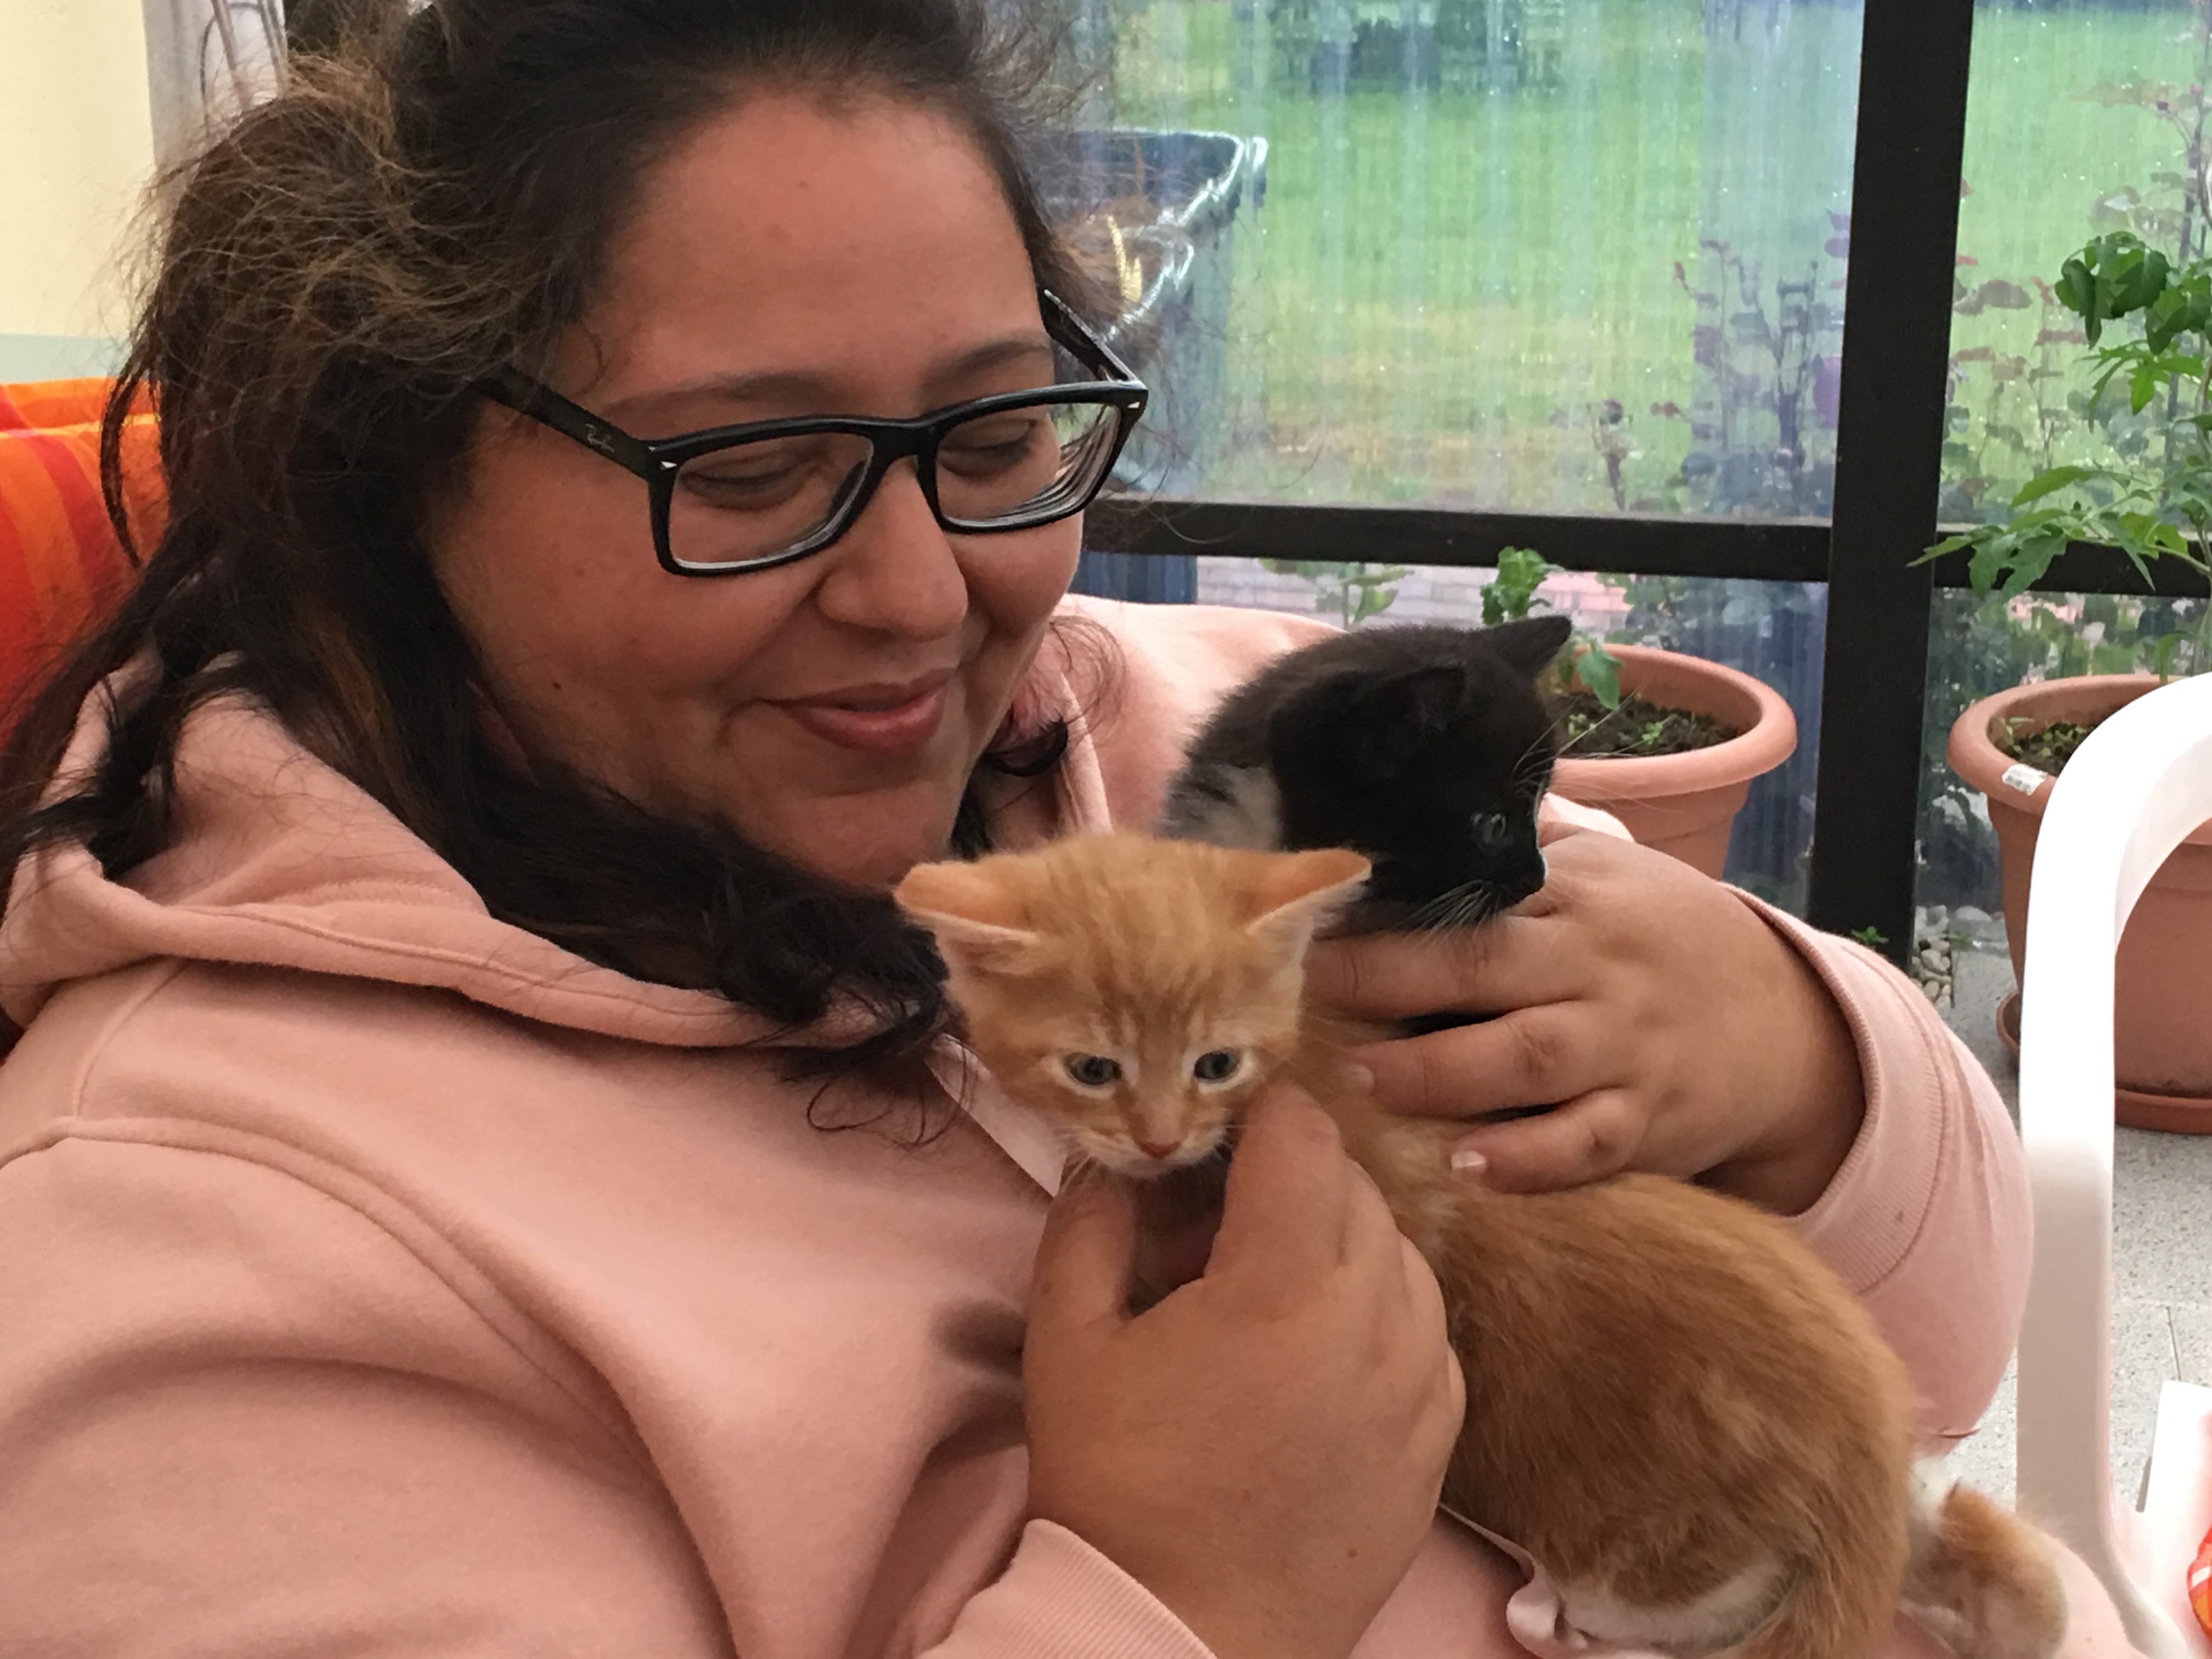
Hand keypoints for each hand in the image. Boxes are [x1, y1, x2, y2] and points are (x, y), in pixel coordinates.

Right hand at [1024, 1087, 1464, 1658]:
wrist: (1183, 1631)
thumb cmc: (1119, 1486)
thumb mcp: (1068, 1343)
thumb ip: (1090, 1227)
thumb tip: (1114, 1165)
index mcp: (1282, 1283)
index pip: (1304, 1138)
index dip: (1263, 1111)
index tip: (1228, 1121)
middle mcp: (1373, 1320)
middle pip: (1355, 1189)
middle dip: (1291, 1179)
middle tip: (1219, 1224)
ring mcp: (1419, 1383)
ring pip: (1402, 1256)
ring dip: (1342, 1244)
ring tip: (1266, 1295)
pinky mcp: (1438, 1439)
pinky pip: (1427, 1332)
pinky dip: (1381, 1314)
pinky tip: (1316, 1354)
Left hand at [1302, 826, 1864, 1210]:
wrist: (1786, 1022)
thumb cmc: (1662, 936)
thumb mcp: (1606, 873)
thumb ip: (1520, 848)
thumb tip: (1413, 810)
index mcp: (1576, 898)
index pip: (1478, 895)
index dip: (1393, 911)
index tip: (1314, 917)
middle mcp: (1596, 970)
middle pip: (1486, 970)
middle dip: (1390, 981)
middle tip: (1308, 994)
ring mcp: (1623, 1049)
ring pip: (1525, 1062)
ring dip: (1438, 1075)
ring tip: (1362, 1081)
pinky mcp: (1645, 1124)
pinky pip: (1582, 1147)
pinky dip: (1526, 1161)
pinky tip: (1466, 1166)